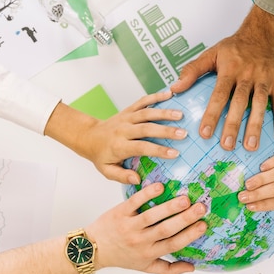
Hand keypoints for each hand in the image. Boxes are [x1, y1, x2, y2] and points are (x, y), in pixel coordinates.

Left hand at [45, 91, 187, 183]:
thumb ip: (122, 176)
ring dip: (164, 112)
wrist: (90, 136)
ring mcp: (126, 118)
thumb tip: (137, 180)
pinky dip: (155, 96)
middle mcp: (123, 130)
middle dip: (165, 130)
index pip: (141, 147)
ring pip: (146, 113)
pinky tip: (169, 94)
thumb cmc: (101, 155)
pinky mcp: (128, 110)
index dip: (158, 150)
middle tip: (183, 133)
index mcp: (119, 146)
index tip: (175, 153)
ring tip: (180, 115)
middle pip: (146, 128)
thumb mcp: (107, 170)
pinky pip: (142, 102)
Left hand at [87, 182, 207, 273]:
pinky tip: (160, 186)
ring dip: (169, 207)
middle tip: (200, 208)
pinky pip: (134, 202)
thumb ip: (169, 269)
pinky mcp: (120, 212)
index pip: (173, 244)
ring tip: (185, 199)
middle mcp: (140, 241)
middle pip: (166, 230)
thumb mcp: (145, 267)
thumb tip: (192, 268)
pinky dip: (146, 194)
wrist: (93, 248)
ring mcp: (129, 226)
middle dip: (185, 219)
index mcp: (149, 253)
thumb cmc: (123, 257)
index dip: (189, 236)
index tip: (203, 225)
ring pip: (152, 216)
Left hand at [171, 6, 273, 151]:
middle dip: (233, 125)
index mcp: (230, 69)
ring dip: (256, 126)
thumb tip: (175, 87)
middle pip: (240, 103)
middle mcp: (248, 75)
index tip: (205, 133)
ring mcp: (265, 80)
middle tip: (227, 145)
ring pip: (260, 105)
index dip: (212, 114)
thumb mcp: (211, 53)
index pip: (219, 95)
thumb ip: (193, 70)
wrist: (265, 31)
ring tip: (251, 146)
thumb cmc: (236, 46)